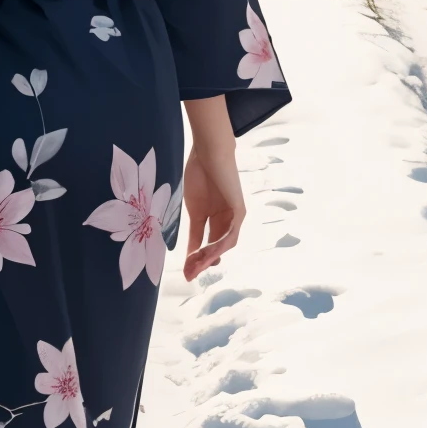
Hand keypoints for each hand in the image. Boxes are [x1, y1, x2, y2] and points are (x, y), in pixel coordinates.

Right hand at [182, 105, 244, 281]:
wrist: (208, 153)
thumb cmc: (199, 174)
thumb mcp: (194, 209)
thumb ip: (195, 232)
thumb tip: (190, 254)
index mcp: (216, 218)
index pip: (208, 243)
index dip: (198, 259)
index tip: (187, 272)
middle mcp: (228, 220)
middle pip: (217, 247)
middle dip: (203, 262)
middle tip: (189, 274)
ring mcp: (235, 216)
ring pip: (224, 244)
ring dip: (209, 257)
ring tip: (195, 266)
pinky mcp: (239, 211)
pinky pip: (231, 234)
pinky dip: (219, 246)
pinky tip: (207, 254)